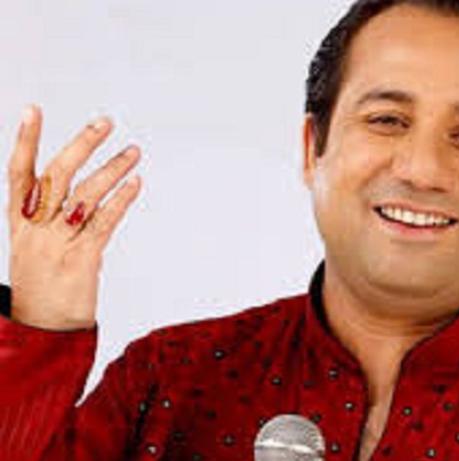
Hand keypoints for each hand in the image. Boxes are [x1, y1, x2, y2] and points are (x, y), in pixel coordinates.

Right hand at [5, 105, 141, 330]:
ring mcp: (58, 243)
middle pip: (57, 175)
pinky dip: (121, 200)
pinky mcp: (82, 259)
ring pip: (86, 195)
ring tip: (134, 151)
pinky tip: (135, 183)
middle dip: (81, 145)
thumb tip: (82, 197)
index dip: (25, 141)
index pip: (18, 174)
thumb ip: (52, 220)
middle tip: (105, 122)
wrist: (43, 331)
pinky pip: (104, 222)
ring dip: (112, 169)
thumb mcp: (34, 248)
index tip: (32, 110)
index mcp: (19, 223)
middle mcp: (35, 229)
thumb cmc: (42, 287)